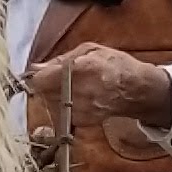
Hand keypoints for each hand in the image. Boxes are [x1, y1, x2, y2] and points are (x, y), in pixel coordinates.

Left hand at [27, 44, 171, 132]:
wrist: (136, 90)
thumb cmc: (116, 66)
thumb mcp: (90, 50)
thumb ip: (60, 59)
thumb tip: (35, 68)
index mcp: (82, 69)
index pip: (42, 80)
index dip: (38, 76)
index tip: (40, 73)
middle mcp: (80, 92)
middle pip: (43, 93)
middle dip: (46, 85)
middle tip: (58, 78)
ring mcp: (81, 109)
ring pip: (50, 104)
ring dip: (54, 96)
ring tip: (72, 87)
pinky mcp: (82, 121)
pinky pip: (61, 113)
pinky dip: (64, 106)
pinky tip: (77, 98)